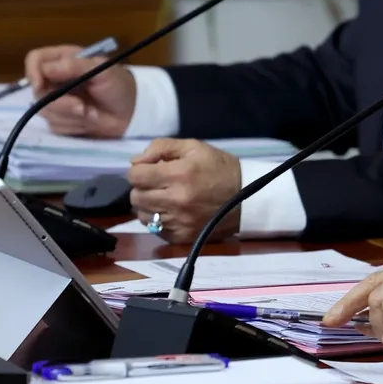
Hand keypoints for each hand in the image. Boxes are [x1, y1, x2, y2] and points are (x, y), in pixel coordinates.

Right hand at [24, 45, 135, 137]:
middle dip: (59, 103)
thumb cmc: (118, 85)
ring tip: (91, 113)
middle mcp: (56, 79)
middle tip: (81, 107)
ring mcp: (57, 100)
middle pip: (37, 90)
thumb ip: (74, 66)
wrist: (132, 113)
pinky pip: (55, 126)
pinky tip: (89, 120)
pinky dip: (74, 125)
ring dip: (70, 115)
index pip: (35, 60)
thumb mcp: (102, 70)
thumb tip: (45, 69)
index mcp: (64, 60)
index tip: (40, 85)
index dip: (33, 72)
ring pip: (44, 111)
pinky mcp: (61, 120)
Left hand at [127, 139, 241, 243]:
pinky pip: (155, 230)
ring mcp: (179, 221)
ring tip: (162, 198)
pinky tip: (170, 211)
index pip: (135, 176)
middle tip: (156, 183)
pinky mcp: (183, 236)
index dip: (137, 170)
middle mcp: (176, 200)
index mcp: (179, 174)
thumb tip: (135, 161)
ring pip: (142, 215)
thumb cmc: (219, 168)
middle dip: (142, 187)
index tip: (148, 170)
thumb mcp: (194, 147)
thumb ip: (161, 147)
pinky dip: (158, 220)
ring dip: (148, 205)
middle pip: (136, 196)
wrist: (246, 197)